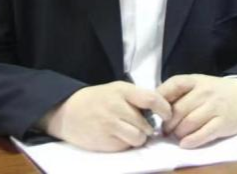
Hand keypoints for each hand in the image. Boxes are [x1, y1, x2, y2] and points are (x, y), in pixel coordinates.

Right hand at [40, 81, 171, 151]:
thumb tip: (161, 109)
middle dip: (148, 127)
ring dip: (139, 137)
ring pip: (139, 138)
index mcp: (122, 91)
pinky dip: (126, 143)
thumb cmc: (98, 99)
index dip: (164, 108)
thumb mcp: (117, 90)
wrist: (68, 111)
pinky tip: (117, 136)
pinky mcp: (104, 141)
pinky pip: (126, 146)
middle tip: (142, 125)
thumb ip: (137, 97)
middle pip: (146, 124)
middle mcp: (116, 107)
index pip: (151, 99)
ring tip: (131, 131)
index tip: (168, 115)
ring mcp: (110, 125)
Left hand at [157, 74, 236, 148]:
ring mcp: (215, 107)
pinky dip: (191, 141)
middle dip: (168, 123)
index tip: (154, 111)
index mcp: (195, 80)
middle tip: (165, 130)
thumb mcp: (197, 84)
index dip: (160, 99)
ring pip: (189, 123)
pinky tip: (185, 144)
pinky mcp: (223, 123)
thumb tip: (154, 106)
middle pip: (179, 110)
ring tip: (175, 136)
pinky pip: (203, 134)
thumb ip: (178, 91)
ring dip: (178, 133)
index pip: (174, 85)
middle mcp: (205, 92)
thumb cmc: (215, 92)